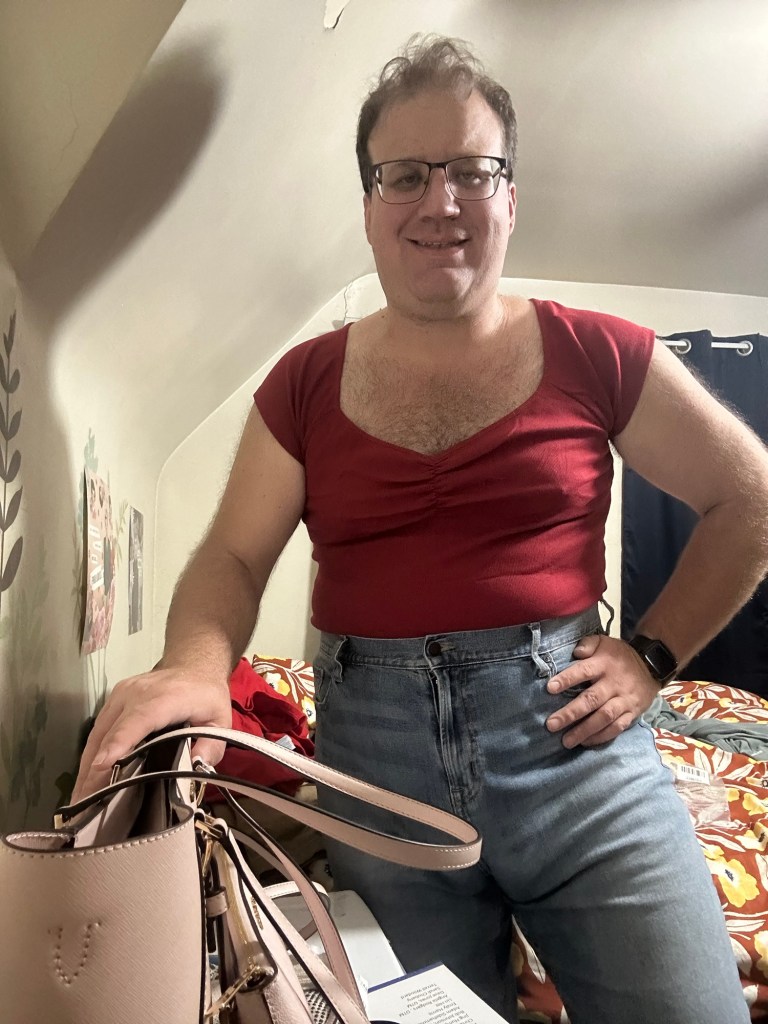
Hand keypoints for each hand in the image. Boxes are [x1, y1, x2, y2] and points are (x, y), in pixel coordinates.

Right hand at [72, 667, 232, 802]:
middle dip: (94, 770)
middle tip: (84, 804)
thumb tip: (196, 766)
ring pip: (98, 734)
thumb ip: (212, 745)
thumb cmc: (205, 695)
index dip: (118, 745)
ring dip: (87, 767)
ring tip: (81, 799)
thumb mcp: (220, 719)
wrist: (193, 665)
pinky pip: (99, 730)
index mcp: (163, 698)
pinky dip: (92, 756)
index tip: (101, 768)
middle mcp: (135, 694)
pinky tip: (88, 779)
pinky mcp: (113, 701)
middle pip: (109, 733)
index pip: (136, 722)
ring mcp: (120, 696)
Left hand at [545, 634, 659, 747]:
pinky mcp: (632, 713)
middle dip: (571, 714)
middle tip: (551, 725)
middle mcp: (614, 683)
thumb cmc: (619, 655)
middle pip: (591, 700)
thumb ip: (588, 644)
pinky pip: (617, 728)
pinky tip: (585, 742)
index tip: (550, 689)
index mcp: (604, 664)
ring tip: (566, 741)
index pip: (583, 671)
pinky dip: (601, 737)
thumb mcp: (605, 642)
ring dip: (584, 731)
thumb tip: (576, 651)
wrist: (652, 665)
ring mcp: (624, 700)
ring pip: (604, 718)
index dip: (567, 679)